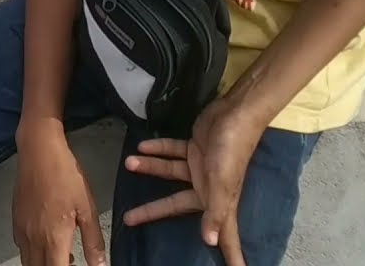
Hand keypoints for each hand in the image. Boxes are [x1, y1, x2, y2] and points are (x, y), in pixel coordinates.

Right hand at [12, 123, 105, 265]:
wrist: (39, 151)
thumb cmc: (66, 176)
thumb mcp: (87, 208)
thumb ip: (92, 241)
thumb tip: (101, 265)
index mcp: (53, 238)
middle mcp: (33, 239)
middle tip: (72, 261)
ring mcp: (21, 230)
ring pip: (28, 261)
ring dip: (44, 264)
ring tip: (63, 255)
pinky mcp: (15, 220)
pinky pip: (21, 247)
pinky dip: (33, 253)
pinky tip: (47, 241)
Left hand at [121, 99, 264, 265]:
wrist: (236, 112)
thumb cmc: (232, 150)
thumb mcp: (223, 182)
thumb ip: (216, 211)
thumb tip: (211, 242)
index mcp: (219, 200)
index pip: (224, 235)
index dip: (230, 256)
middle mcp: (208, 187)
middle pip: (176, 205)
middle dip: (153, 212)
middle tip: (129, 220)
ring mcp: (200, 167)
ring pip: (169, 173)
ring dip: (149, 168)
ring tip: (129, 163)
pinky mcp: (195, 147)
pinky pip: (173, 151)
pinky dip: (158, 149)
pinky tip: (141, 146)